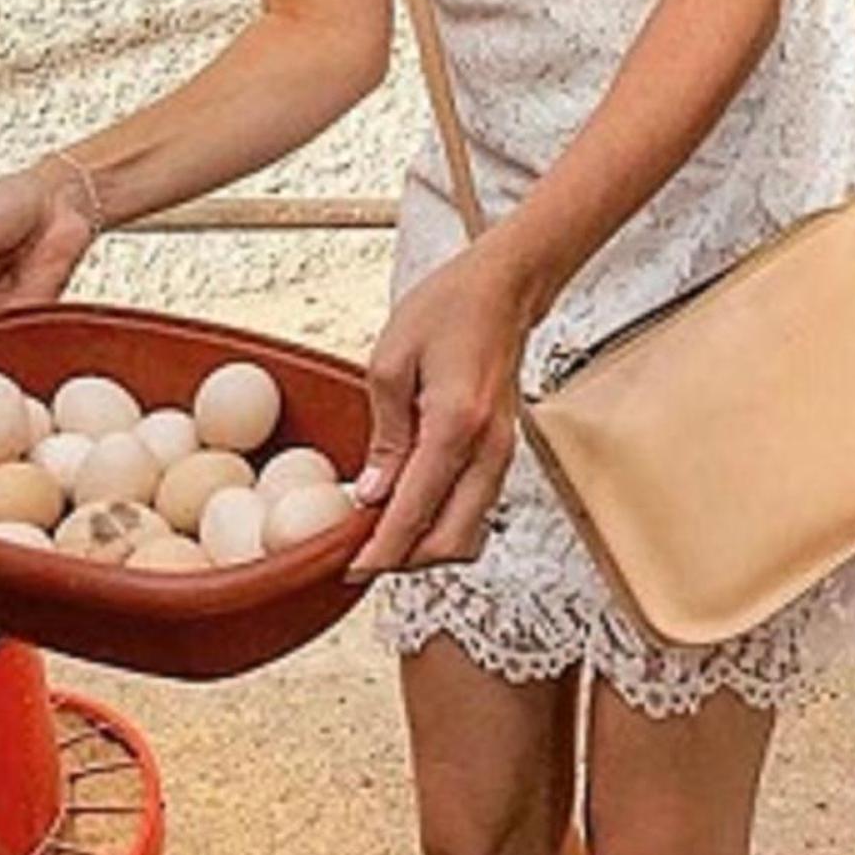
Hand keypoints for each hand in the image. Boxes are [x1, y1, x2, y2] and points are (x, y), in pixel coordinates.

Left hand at [345, 237, 532, 579]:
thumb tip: (372, 493)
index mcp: (455, 425)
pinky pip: (477, 508)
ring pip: (470, 533)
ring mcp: (503, 452)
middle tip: (362, 555)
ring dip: (427, 545)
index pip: (415, 512)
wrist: (504, 285)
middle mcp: (488, 449)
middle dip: (405, 560)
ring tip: (384, 532)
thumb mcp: (391, 361)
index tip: (350, 569)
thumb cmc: (449, 306)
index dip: (380, 550)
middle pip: (451, 542)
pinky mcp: (504, 450)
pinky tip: (413, 506)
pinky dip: (445, 521)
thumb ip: (384, 435)